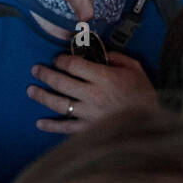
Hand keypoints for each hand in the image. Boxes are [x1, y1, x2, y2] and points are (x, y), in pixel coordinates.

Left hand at [29, 52, 157, 134]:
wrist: (152, 123)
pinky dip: (52, 126)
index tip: (57, 58)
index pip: (75, 65)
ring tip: (31, 90)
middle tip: (35, 69)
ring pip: (60, 104)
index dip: (62, 59)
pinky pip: (67, 128)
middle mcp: (93, 95)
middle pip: (62, 82)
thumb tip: (99, 52)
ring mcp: (89, 114)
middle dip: (46, 74)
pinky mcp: (89, 130)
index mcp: (104, 78)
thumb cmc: (143, 94)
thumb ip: (116, 57)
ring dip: (43, 96)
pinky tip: (40, 123)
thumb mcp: (135, 68)